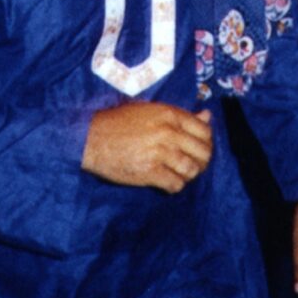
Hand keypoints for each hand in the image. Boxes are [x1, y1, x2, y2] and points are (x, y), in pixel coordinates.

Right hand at [81, 102, 212, 193]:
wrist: (90, 138)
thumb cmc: (118, 122)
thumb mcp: (150, 111)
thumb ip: (180, 115)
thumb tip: (208, 115)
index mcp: (169, 114)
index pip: (204, 131)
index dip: (205, 143)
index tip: (198, 149)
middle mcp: (168, 132)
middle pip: (203, 152)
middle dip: (201, 161)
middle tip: (191, 165)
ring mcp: (159, 152)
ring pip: (192, 169)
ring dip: (188, 175)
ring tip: (177, 174)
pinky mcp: (149, 171)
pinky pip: (175, 184)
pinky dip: (174, 186)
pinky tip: (165, 182)